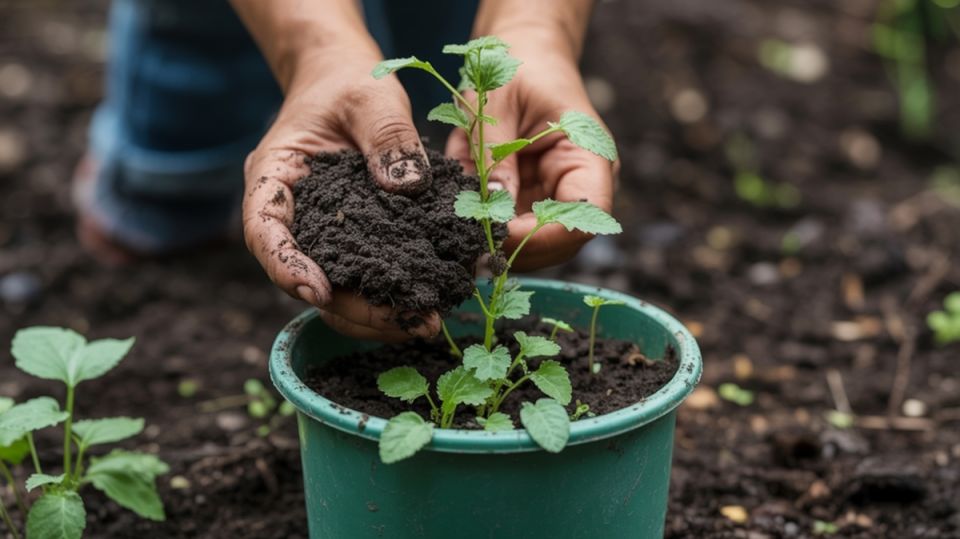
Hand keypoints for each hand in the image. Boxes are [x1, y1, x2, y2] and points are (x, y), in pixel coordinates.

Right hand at [242, 46, 440, 341]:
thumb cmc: (349, 85)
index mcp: (275, 179)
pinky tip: (433, 301)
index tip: (320, 293)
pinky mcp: (353, 244)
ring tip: (427, 322)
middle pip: (308, 279)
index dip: (286, 268)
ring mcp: (322, 236)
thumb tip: (407, 185)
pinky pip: (366, 279)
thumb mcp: (371, 98)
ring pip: (337, 294)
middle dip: (354, 308)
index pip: (265, 232)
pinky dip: (394, 296)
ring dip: (377, 315)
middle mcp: (293, 218)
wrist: (349, 85)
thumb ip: (388, 136)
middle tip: (410, 321)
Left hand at [446, 43, 618, 271]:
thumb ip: (495, 153)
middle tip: (467, 241)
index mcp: (589, 157)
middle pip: (559, 243)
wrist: (523, 56)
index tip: (497, 235)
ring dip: (496, 240)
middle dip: (515, 247)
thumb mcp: (498, 101)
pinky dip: (485, 226)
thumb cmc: (517, 67)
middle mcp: (580, 185)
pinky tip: (463, 209)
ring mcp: (557, 198)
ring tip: (461, 224)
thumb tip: (494, 207)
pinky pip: (510, 229)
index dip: (544, 236)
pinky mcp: (532, 202)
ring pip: (534, 246)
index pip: (584, 217)